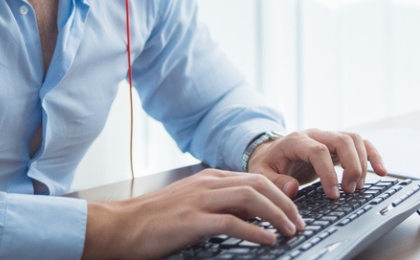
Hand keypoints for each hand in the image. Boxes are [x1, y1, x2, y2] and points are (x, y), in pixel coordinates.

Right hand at [83, 169, 304, 259]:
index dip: (281, 193)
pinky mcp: (191, 220)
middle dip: (286, 203)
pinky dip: (255, 231)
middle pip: (259, 184)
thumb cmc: (154, 220)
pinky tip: (268, 240)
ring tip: (290, 231)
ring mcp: (199, 200)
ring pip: (251, 198)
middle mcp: (208, 184)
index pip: (256, 178)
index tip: (296, 210)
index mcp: (210, 178)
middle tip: (300, 223)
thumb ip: (222, 204)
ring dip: (277, 215)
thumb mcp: (193, 204)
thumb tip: (254, 215)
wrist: (119, 226)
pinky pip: (231, 222)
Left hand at [246, 130, 388, 198]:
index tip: (333, 194)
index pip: (318, 151)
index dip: (328, 173)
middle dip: (351, 166)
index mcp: (296, 140)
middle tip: (348, 190)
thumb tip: (292, 188)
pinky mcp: (338, 145)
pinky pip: (361, 144)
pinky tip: (381, 171)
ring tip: (356, 188)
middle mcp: (315, 135)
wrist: (270, 153)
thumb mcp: (261, 174)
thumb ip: (275, 182)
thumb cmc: (267, 164)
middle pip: (342, 140)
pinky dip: (373, 156)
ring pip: (354, 139)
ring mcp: (328, 138)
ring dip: (362, 163)